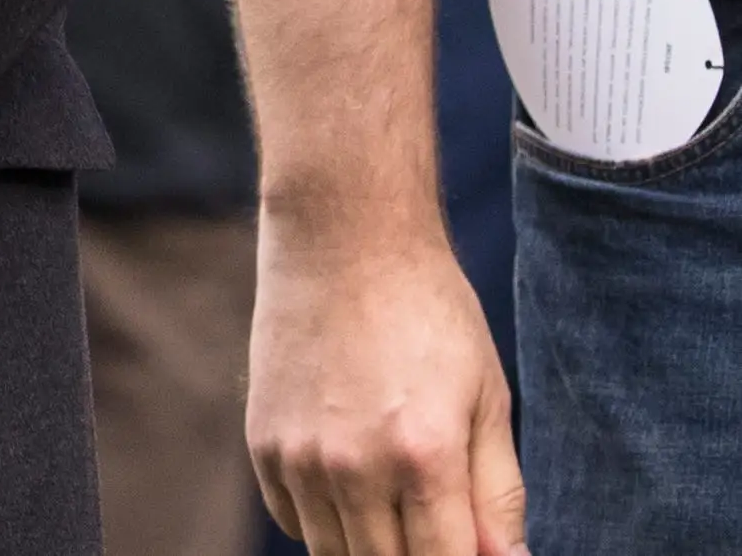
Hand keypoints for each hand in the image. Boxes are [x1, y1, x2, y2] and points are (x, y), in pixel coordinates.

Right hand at [245, 210, 527, 555]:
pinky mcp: (262, 442)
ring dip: (370, 546)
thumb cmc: (429, 313)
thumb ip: (499, 497)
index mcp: (424, 457)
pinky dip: (326, 522)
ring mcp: (298, 456)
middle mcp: (352, 466)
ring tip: (396, 501)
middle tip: (436, 523)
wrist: (342, 236)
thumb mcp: (486, 402)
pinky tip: (351, 479)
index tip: (466, 549)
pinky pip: (294, 521)